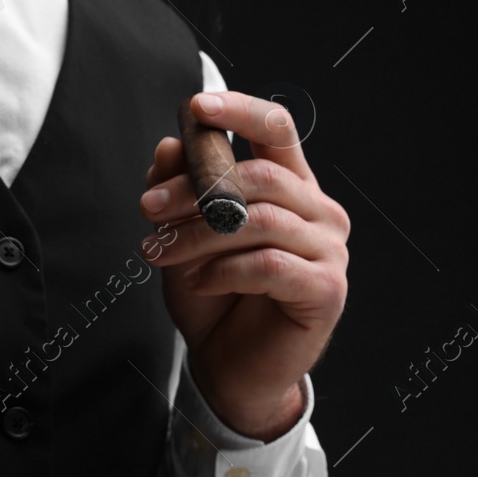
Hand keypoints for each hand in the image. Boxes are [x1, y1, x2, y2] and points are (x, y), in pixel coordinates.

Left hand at [139, 90, 349, 440]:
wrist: (229, 370)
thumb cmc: (213, 300)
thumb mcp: (183, 239)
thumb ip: (180, 193)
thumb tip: (169, 146)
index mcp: (292, 188)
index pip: (277, 130)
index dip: (239, 111)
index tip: (195, 106)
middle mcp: (319, 213)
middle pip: (259, 177)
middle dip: (194, 188)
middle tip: (147, 207)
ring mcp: (330, 251)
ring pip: (260, 221)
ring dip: (199, 234)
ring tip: (159, 252)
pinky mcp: (326, 290)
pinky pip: (269, 265)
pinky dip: (223, 270)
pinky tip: (198, 283)